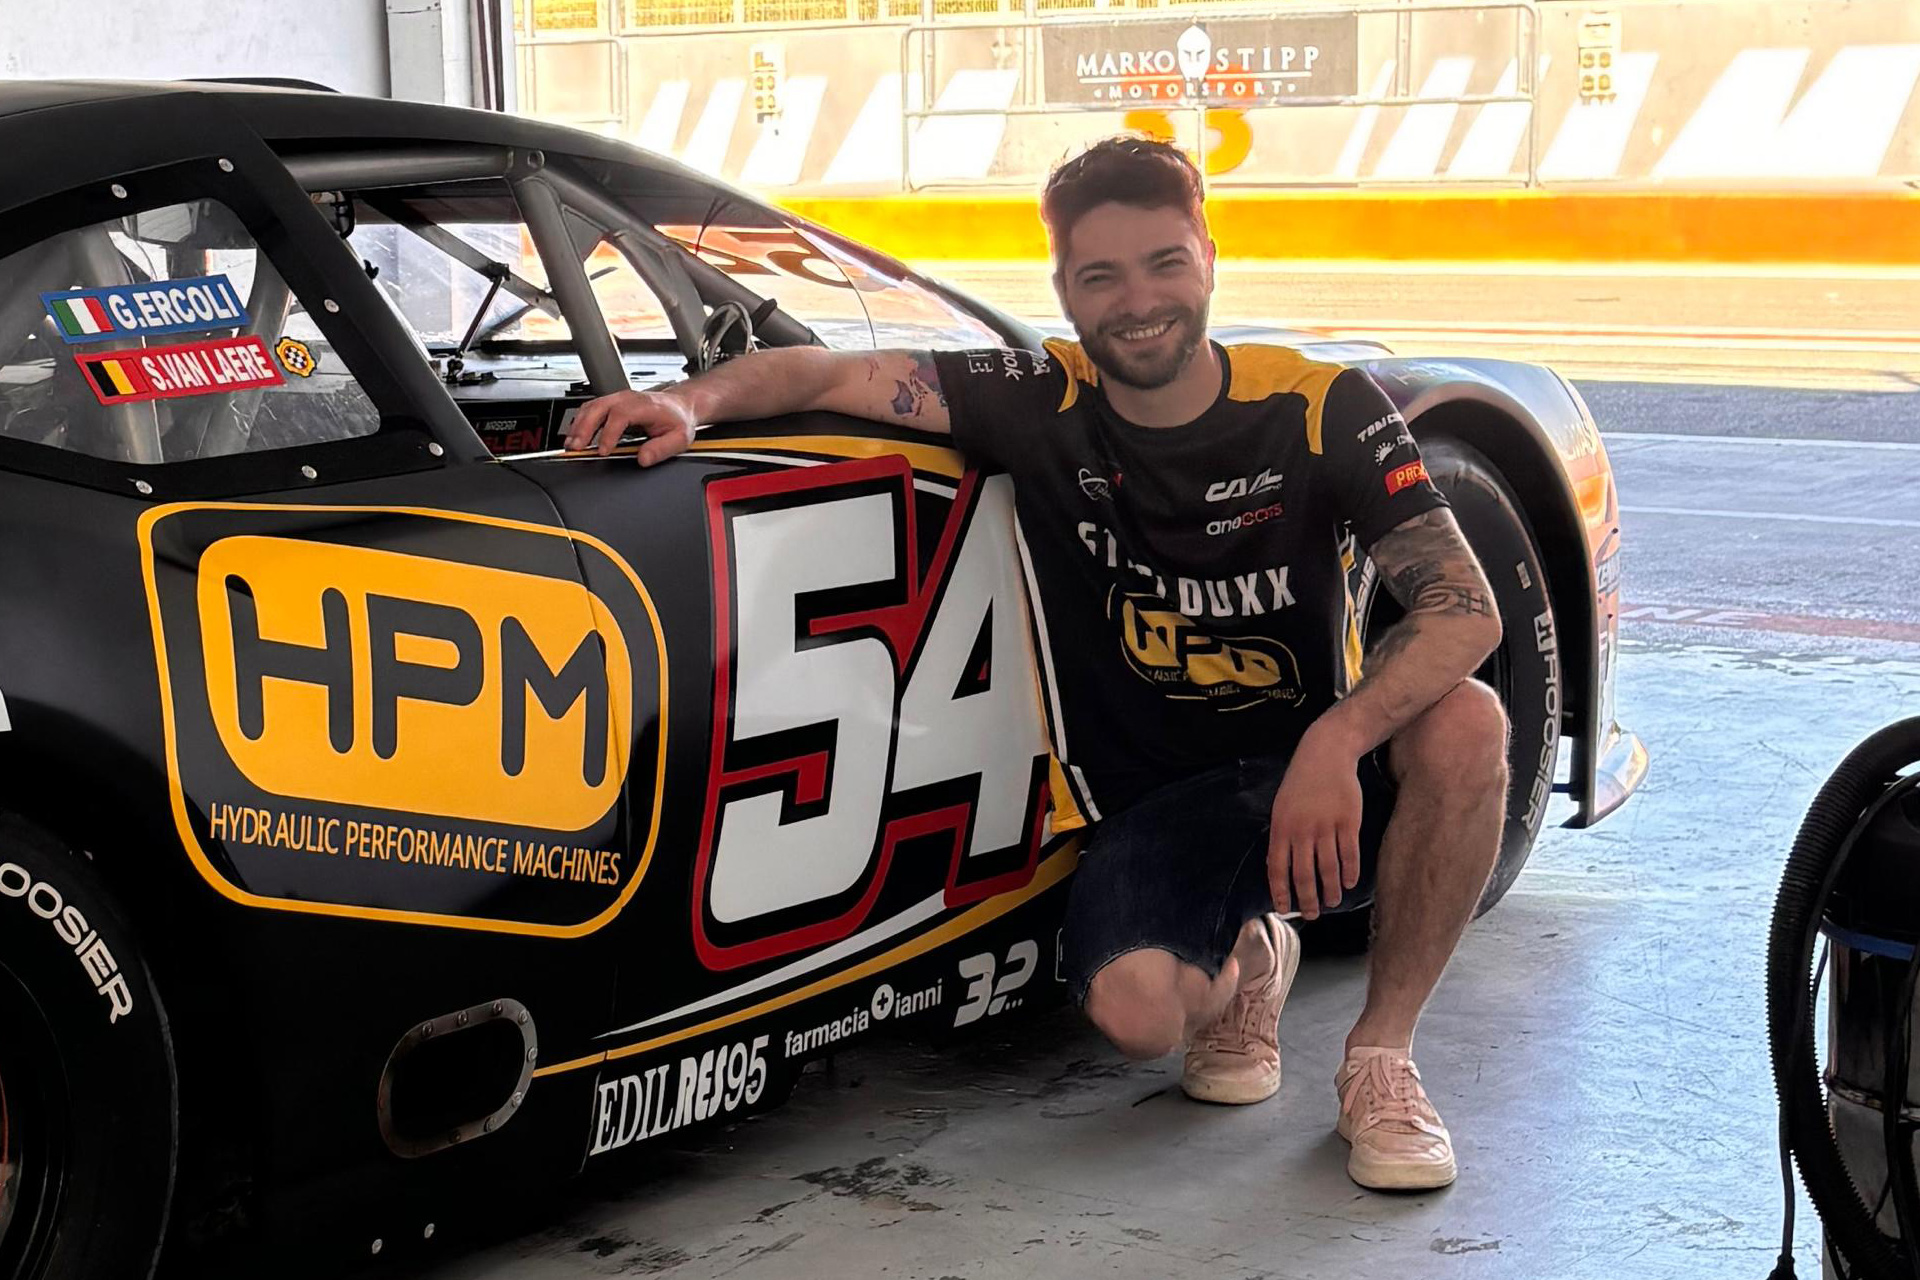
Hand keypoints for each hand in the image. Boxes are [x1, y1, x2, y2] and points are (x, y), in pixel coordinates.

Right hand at [563, 390, 697, 465]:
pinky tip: (574, 437)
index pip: (619, 416)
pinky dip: (579, 423)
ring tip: (570, 446)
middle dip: (584, 429)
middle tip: (576, 448)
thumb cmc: (678, 420)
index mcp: (643, 405)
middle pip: (598, 408)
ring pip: (590, 408)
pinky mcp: (610, 403)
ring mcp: (616, 399)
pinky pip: (589, 409)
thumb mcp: (680, 438)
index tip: (602, 451)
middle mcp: (627, 398)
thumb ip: (662, 449)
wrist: (679, 406)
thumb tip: (643, 459)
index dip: (608, 434)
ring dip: (577, 426)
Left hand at [1267, 731, 1363, 920]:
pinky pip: (1349, 855)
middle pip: (1304, 875)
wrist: (1325, 754)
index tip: (1284, 909)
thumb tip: (1279, 868)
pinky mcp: (1348, 821)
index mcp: (1281, 828)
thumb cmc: (1301, 783)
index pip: (1277, 868)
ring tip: (1333, 902)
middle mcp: (1302, 830)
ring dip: (1331, 890)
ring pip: (1329, 869)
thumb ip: (1282, 836)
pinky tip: (1350, 883)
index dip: (1281, 892)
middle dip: (1308, 900)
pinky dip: (1350, 873)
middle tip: (1312, 914)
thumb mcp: (1281, 807)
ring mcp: (1326, 826)